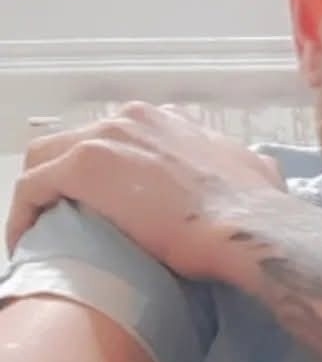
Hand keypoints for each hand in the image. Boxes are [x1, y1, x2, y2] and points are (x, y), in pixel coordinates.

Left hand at [6, 103, 285, 279]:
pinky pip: (32, 188)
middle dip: (65, 179)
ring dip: (40, 194)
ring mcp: (105, 139)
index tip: (109, 201)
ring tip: (44, 232)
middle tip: (69, 219)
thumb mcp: (256, 171)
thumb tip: (254, 172)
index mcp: (169, 121)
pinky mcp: (81, 168)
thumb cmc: (256, 207)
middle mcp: (133, 119)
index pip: (117, 136)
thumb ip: (242, 165)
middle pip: (73, 143)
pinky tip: (27, 242)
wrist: (247, 228)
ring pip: (45, 160)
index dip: (107, 169)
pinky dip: (24, 215)